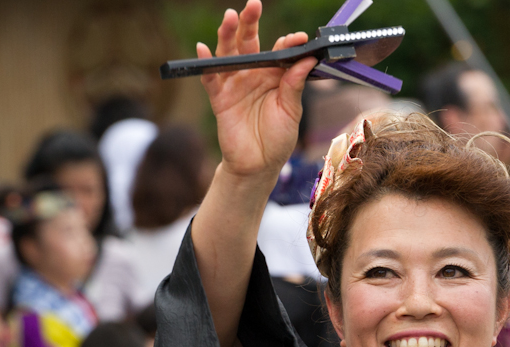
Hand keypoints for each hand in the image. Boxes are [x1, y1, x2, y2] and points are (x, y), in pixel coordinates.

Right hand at [199, 0, 316, 180]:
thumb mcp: (291, 112)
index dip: (288, 43)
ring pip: (229, 53)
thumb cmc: (277, 140)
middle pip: (249, 42)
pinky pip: (211, 78)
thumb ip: (294, 84)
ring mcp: (235, 85)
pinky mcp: (220, 98)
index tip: (298, 40)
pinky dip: (206, 63)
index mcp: (275, 76)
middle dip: (250, 22)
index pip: (279, 51)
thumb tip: (307, 58)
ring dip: (227, 34)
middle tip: (253, 5)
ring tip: (229, 17)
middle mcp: (254, 75)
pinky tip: (203, 49)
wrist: (258, 166)